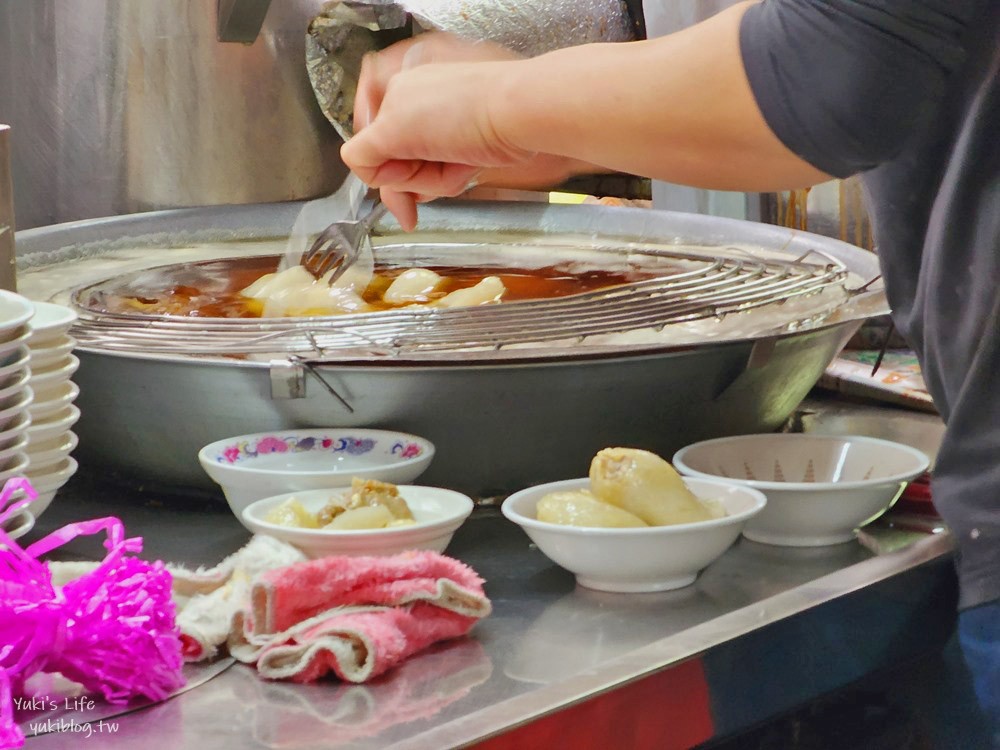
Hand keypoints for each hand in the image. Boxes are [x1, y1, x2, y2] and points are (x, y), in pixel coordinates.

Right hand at [342, 33, 538, 229]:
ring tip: (456, 164)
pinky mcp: (465, 143)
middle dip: (411, 176)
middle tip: (428, 172)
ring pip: (420, 175)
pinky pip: (445, 174)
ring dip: (434, 179)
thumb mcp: (394, 128)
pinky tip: (469, 167)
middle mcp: (413, 107)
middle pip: (393, 165)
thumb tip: (360, 169)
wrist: (521, 113)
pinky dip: (453, 177)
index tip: (395, 174)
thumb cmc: (464, 109)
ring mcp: (441, 127)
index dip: (378, 167)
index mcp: (391, 92)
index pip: (364, 147)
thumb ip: (364, 151)